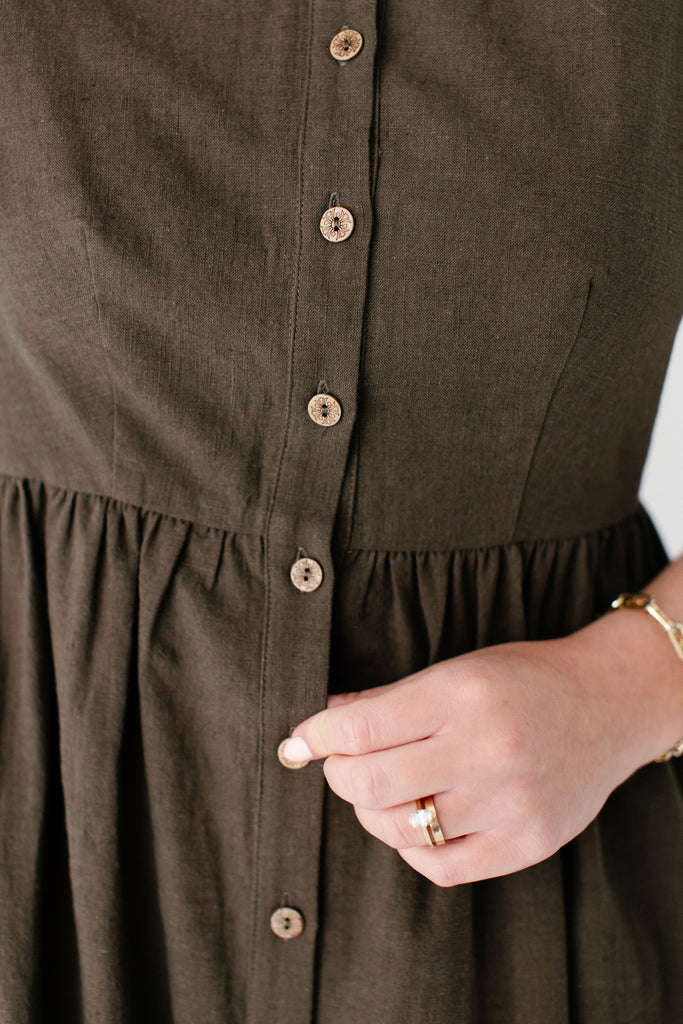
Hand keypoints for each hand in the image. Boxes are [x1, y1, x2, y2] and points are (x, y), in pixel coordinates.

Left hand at [283, 615, 682, 886]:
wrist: (606, 706)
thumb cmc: (522, 681)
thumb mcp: (456, 670)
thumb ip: (386, 698)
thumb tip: (321, 722)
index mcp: (462, 694)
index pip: (361, 728)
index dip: (318, 737)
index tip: (302, 741)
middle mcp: (486, 749)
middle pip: (371, 785)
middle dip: (338, 776)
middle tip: (341, 765)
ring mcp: (509, 802)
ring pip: (399, 830)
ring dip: (372, 811)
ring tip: (385, 789)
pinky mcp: (527, 842)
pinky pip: (439, 867)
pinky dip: (411, 847)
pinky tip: (417, 821)